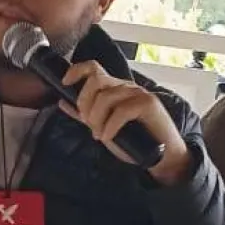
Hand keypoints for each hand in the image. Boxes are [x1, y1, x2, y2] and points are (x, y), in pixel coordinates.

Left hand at [59, 60, 191, 185]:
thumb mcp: (102, 126)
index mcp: (114, 88)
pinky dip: (110, 126)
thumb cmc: (133, 141)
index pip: (93, 68)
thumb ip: (84, 115)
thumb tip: (62, 102)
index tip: (65, 83)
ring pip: (106, 97)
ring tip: (99, 134)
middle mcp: (125, 86)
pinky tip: (108, 137)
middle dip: (85, 102)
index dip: (76, 71)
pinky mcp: (149, 104)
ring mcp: (138, 93)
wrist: (161, 156)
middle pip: (96, 80)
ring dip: (96, 119)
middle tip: (87, 122)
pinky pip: (121, 111)